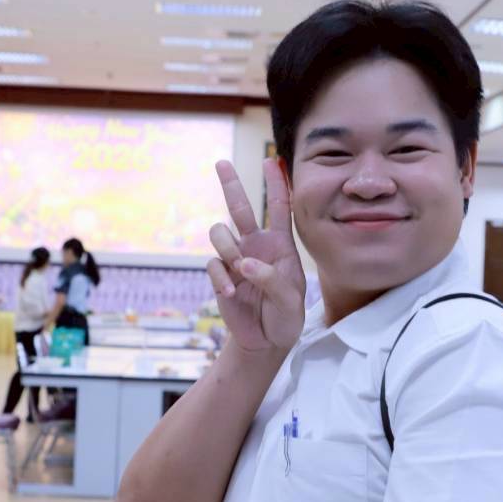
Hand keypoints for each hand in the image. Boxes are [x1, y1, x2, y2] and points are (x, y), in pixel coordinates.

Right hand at [205, 159, 305, 353]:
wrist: (266, 341)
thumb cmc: (285, 317)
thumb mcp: (289, 301)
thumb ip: (271, 280)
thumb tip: (244, 263)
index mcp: (279, 246)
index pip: (278, 208)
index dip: (275, 184)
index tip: (271, 160)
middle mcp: (256, 246)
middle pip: (240, 208)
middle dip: (231, 185)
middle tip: (222, 163)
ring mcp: (235, 259)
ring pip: (219, 233)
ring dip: (227, 247)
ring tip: (238, 269)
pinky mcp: (220, 275)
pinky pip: (212, 264)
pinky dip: (219, 276)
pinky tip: (230, 292)